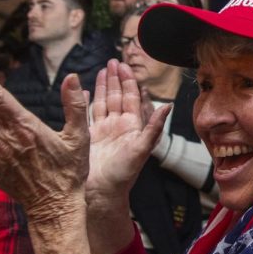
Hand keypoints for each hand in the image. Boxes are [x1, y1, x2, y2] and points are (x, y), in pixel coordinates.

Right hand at [88, 61, 169, 201]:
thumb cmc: (124, 175)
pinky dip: (86, 102)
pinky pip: (88, 115)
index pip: (131, 97)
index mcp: (132, 126)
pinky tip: (84, 92)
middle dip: (116, 78)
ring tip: (102, 70)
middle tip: (113, 60)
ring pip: (103, 102)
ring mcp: (103, 131)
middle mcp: (118, 126)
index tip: (125, 65)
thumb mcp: (141, 150)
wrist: (102, 193)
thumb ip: (154, 128)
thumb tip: (168, 106)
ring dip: (103, 86)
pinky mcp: (89, 137)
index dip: (129, 81)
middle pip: (117, 96)